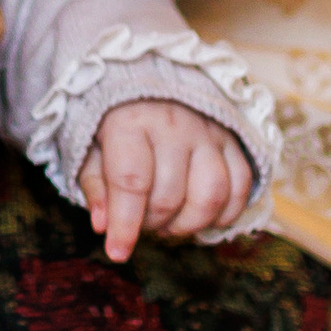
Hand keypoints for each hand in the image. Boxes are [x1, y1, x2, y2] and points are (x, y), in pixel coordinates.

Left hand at [77, 99, 253, 261]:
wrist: (151, 78)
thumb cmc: (115, 120)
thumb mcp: (90, 146)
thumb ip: (95, 185)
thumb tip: (102, 226)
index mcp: (131, 122)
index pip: (132, 183)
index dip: (126, 225)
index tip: (118, 253)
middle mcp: (175, 125)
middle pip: (170, 196)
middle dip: (152, 224)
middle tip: (142, 223)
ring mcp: (209, 132)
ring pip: (212, 195)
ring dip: (190, 223)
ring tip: (170, 223)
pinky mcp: (233, 139)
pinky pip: (241, 185)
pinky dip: (226, 212)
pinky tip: (204, 217)